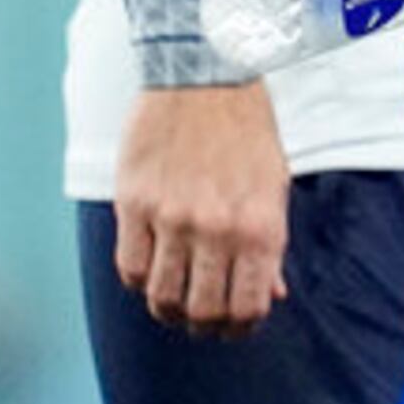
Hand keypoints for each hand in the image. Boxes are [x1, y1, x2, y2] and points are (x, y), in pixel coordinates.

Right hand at [111, 81, 291, 336]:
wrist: (204, 76)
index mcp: (260, 226)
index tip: (234, 326)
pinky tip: (151, 270)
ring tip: (175, 300)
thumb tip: (271, 294)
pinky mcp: (133, 204)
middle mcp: (216, 229)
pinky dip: (139, 280)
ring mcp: (171, 219)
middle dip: (204, 324)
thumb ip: (270, 246)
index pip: (245, 307)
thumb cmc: (246, 129)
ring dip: (168, 308)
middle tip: (202, 318)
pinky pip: (130, 267)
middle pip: (201, 311)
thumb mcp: (274, 186)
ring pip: (161, 297)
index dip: (239, 327)